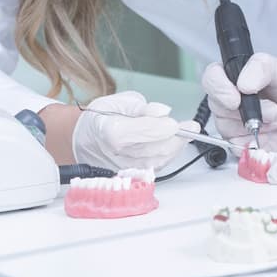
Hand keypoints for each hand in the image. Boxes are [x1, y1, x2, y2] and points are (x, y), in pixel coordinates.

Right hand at [72, 91, 190, 170]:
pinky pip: (156, 167)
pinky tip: (175, 144)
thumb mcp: (119, 101)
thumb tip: (163, 112)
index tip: (176, 122)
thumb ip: (142, 107)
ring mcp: (124, 166)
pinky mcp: (131, 174)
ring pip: (158, 160)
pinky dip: (169, 155)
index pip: (143, 131)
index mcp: (111, 130)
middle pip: (154, 148)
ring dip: (176, 147)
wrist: (84, 138)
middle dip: (177, 138)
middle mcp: (117, 153)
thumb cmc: (101, 117)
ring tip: (186, 133)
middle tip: (191, 126)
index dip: (163, 127)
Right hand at [201, 53, 276, 152]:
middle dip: (248, 110)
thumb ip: (262, 67)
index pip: (212, 78)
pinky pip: (239, 149)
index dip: (219, 88)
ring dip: (257, 126)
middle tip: (274, 110)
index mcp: (237, 77)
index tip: (236, 97)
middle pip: (217, 107)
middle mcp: (233, 100)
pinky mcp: (246, 145)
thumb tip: (242, 82)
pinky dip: (257, 143)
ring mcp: (238, 124)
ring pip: (228, 129)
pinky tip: (275, 135)